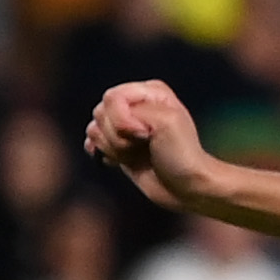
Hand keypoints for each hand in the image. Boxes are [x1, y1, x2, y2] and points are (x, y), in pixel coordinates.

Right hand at [84, 81, 221, 212]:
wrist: (187, 187)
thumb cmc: (182, 155)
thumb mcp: (166, 122)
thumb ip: (134, 112)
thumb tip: (115, 127)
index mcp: (150, 92)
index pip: (113, 98)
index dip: (121, 119)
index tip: (144, 135)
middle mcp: (135, 104)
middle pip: (100, 112)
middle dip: (117, 135)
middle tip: (142, 145)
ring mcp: (125, 125)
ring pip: (95, 129)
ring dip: (113, 147)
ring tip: (135, 154)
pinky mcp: (118, 145)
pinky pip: (93, 142)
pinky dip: (102, 152)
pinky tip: (117, 160)